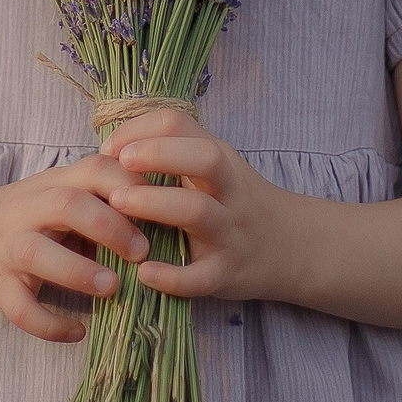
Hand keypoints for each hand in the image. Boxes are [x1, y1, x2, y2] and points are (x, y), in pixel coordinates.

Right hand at [0, 153, 152, 342]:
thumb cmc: (32, 215)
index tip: (159, 205)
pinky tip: (78, 332)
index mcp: (53, 184)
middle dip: (108, 226)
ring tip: (112, 289)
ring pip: (37, 253)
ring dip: (77, 271)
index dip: (126, 184)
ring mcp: (8, 248)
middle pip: (66, 205)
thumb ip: (103, 196)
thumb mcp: (62, 194)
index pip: (92, 170)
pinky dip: (50, 324)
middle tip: (143, 251)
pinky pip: (21, 309)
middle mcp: (27, 210)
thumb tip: (165, 211)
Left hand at [97, 109, 290, 305]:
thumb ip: (174, 150)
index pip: (179, 124)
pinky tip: (143, 272)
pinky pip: (199, 277)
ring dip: (154, 203)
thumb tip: (113, 147)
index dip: (139, 130)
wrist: (290, 246)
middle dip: (157, 154)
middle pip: (203, 158)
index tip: (111, 150)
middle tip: (117, 163)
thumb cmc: (234, 200)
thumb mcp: (215, 166)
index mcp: (219, 159)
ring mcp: (229, 232)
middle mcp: (228, 191)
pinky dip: (171, 277)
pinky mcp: (226, 273)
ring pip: (197, 211)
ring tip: (117, 203)